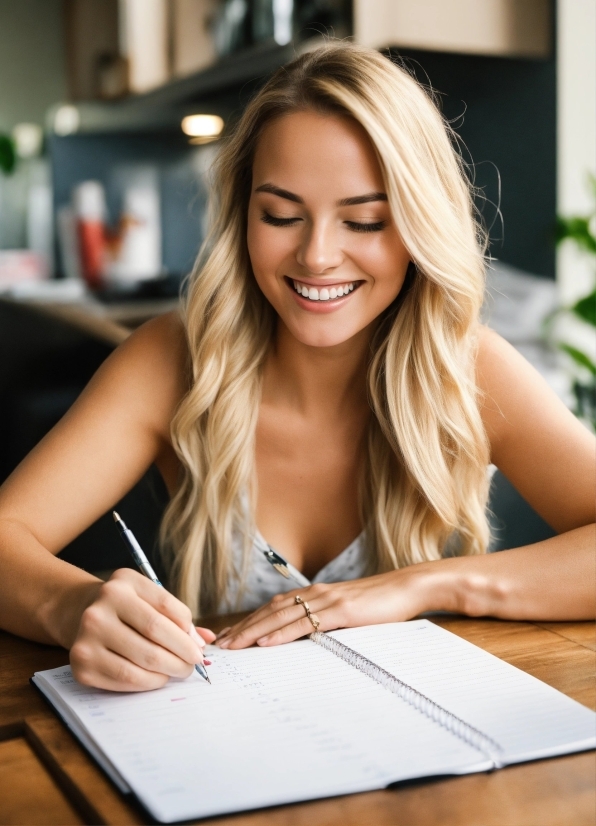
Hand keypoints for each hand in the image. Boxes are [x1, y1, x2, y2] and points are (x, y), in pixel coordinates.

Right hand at [70, 568, 215, 690]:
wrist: (78, 613)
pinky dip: (148, 682)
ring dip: (168, 671)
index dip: (187, 630)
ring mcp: (87, 636)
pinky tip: (156, 678)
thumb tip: (205, 640)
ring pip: (142, 661)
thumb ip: (176, 617)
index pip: (166, 607)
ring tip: (178, 671)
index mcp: (123, 583)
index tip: (198, 647)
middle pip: (155, 634)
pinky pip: (124, 679)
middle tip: (193, 664)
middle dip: (182, 653)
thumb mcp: (147, 598)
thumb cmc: (125, 608)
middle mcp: (101, 606)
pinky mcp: (81, 664)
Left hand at [217, 567, 434, 649]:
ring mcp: (326, 601)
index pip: (272, 610)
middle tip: (220, 646)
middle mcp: (314, 594)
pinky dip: (282, 634)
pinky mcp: (340, 611)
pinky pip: (305, 624)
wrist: (406, 588)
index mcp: (313, 594)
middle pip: (269, 613)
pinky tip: (266, 643)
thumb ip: (323, 620)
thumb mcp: (345, 612)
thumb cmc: (378, 604)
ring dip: (253, 632)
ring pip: (280, 618)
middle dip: (242, 629)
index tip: (228, 638)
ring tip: (234, 646)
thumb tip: (304, 638)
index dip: (248, 623)